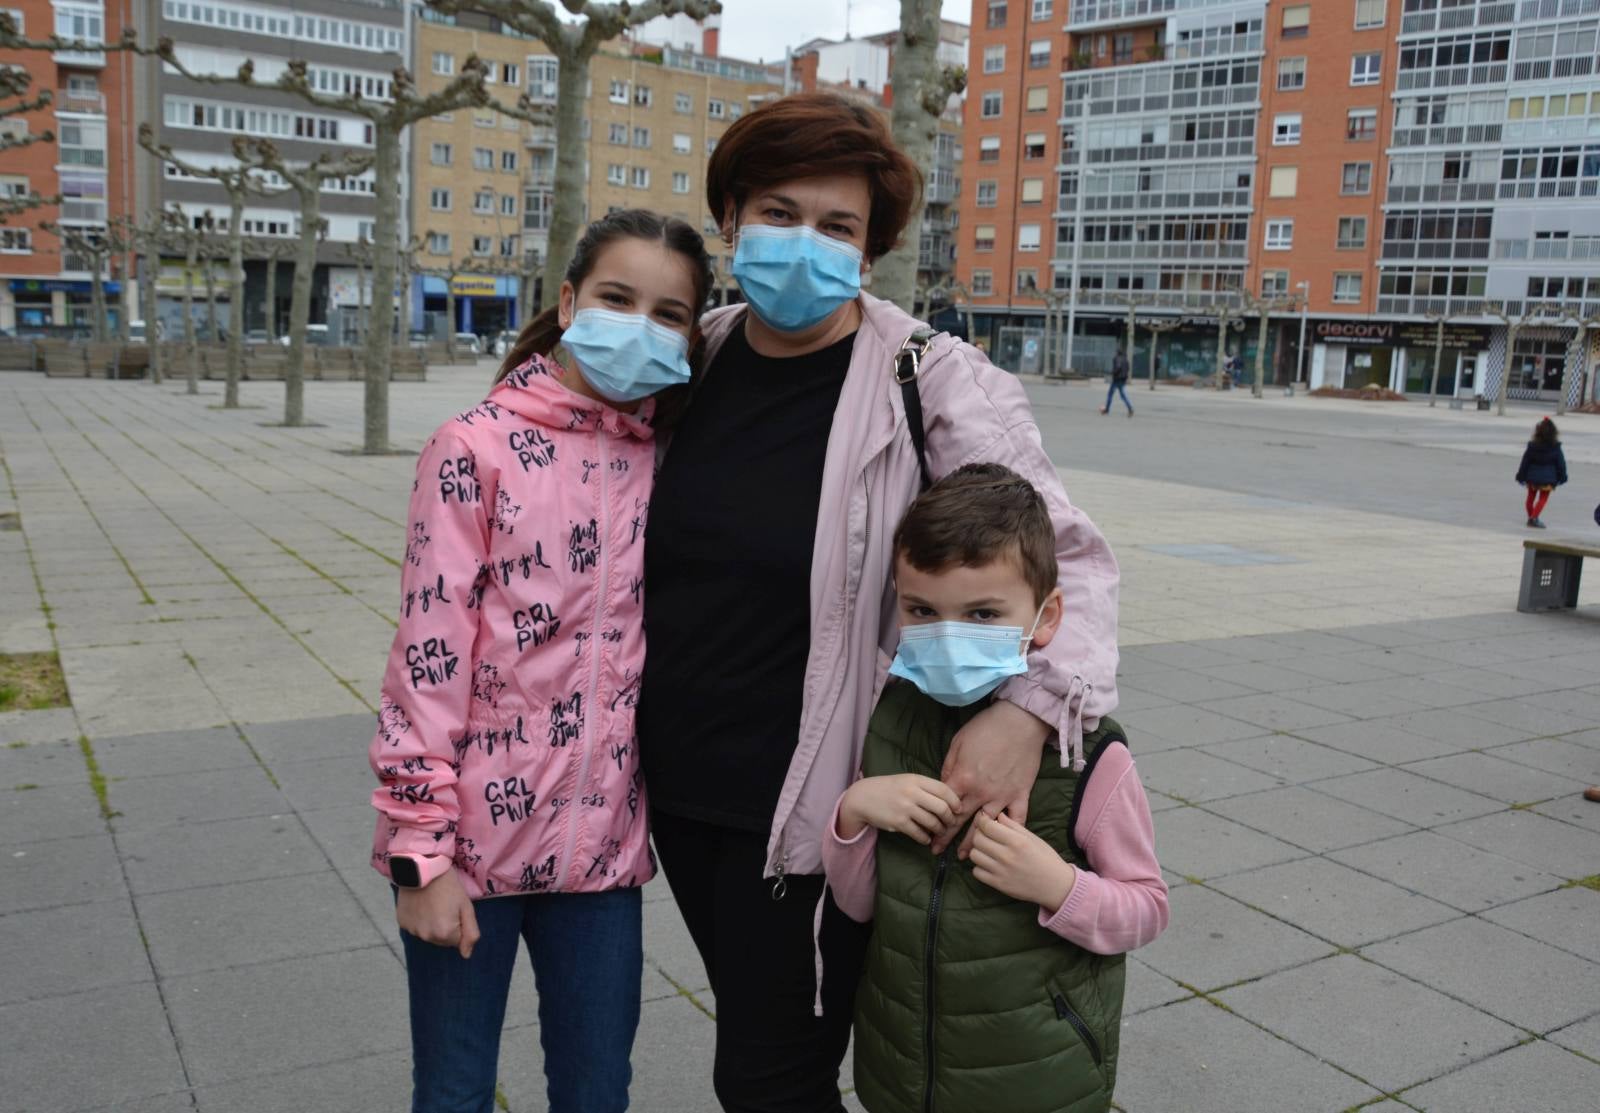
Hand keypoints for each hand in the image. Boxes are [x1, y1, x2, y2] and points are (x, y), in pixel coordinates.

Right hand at [396, 867, 479, 958]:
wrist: (423, 869)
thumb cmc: (449, 886)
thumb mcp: (466, 907)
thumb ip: (470, 933)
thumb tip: (466, 955)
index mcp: (444, 934)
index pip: (456, 941)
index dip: (458, 925)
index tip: (455, 909)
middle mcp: (426, 936)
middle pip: (441, 939)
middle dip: (445, 926)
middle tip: (444, 906)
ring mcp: (412, 930)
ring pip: (428, 934)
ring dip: (432, 923)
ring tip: (432, 904)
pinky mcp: (402, 922)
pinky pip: (415, 927)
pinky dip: (419, 919)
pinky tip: (420, 904)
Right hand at [839, 774, 962, 845]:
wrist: (862, 797)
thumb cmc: (888, 788)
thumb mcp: (906, 780)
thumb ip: (925, 787)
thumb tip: (948, 800)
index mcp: (916, 779)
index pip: (944, 789)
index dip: (955, 801)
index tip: (958, 809)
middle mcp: (912, 792)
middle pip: (942, 807)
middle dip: (950, 818)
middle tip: (950, 823)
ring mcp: (905, 808)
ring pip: (932, 822)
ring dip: (939, 830)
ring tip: (939, 832)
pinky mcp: (898, 822)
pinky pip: (919, 834)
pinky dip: (925, 838)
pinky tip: (926, 839)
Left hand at [937, 700, 1050, 856]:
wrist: (1020, 721)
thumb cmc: (986, 728)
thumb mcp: (958, 743)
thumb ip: (948, 768)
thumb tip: (943, 786)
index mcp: (963, 779)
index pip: (944, 807)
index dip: (935, 823)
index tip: (928, 835)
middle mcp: (981, 792)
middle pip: (961, 821)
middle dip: (947, 837)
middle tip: (937, 851)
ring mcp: (1002, 796)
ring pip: (986, 826)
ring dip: (974, 842)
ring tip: (966, 857)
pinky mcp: (1021, 794)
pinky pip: (1017, 819)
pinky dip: (1010, 832)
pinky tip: (1003, 844)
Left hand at [969, 812, 1075, 910]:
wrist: (1055, 885)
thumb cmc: (1046, 858)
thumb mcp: (1032, 837)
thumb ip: (1013, 825)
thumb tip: (998, 815)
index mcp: (1016, 841)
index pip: (987, 826)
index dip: (983, 821)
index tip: (985, 822)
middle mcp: (1007, 856)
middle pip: (977, 839)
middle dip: (979, 834)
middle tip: (986, 836)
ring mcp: (1001, 871)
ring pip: (974, 855)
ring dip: (979, 850)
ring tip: (988, 850)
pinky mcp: (998, 885)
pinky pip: (977, 872)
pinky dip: (980, 867)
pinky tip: (990, 864)